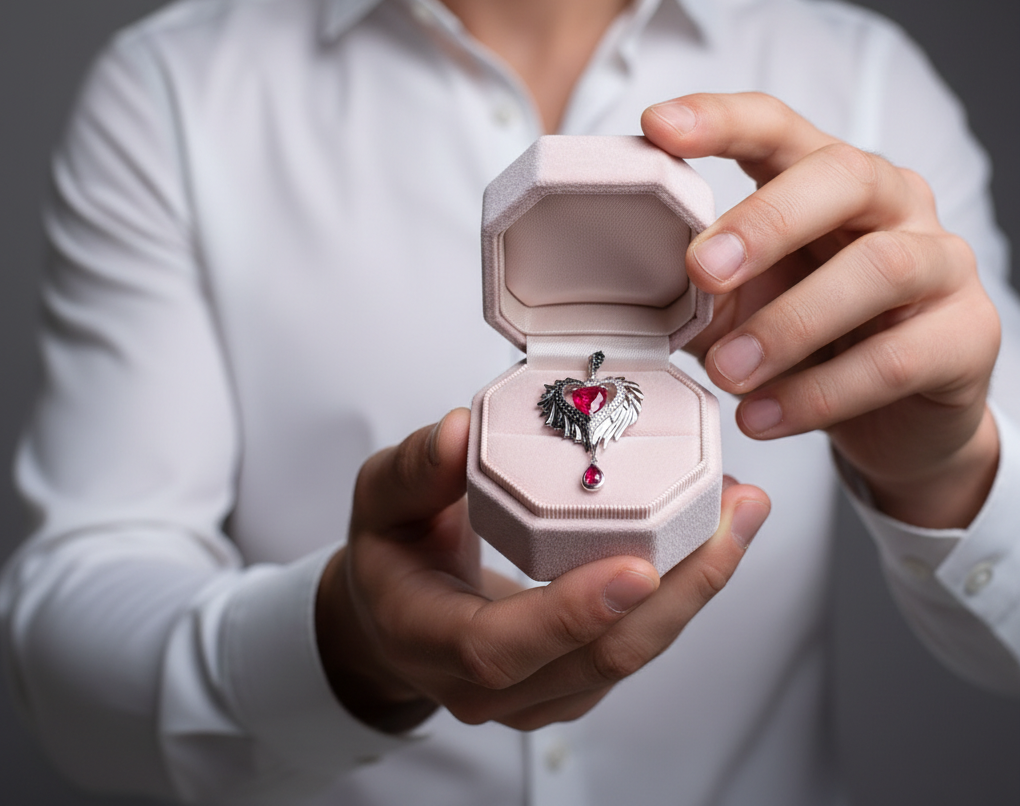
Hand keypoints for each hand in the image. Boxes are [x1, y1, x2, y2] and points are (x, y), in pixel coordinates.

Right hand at [315, 409, 769, 733]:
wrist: (397, 612)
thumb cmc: (391, 553)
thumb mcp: (380, 500)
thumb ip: (414, 469)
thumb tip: (458, 431)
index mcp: (431, 639)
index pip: (500, 647)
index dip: (570, 614)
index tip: (638, 566)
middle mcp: (490, 685)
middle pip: (597, 660)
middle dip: (678, 591)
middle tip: (731, 515)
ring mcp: (540, 691)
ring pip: (632, 655)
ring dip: (696, 587)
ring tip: (741, 513)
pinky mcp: (576, 677)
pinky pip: (639, 640)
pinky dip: (684, 590)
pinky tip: (714, 533)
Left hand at [643, 93, 1000, 528]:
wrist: (896, 420)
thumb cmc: (809, 342)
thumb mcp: (743, 306)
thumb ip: (703, 289)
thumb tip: (639, 286)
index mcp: (825, 180)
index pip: (777, 127)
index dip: (719, 120)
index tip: (657, 127)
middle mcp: (891, 204)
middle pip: (841, 176)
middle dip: (765, 222)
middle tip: (702, 272)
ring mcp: (941, 262)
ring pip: (880, 267)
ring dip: (790, 324)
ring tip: (727, 373)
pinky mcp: (967, 334)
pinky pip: (898, 358)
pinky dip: (820, 392)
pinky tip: (763, 416)